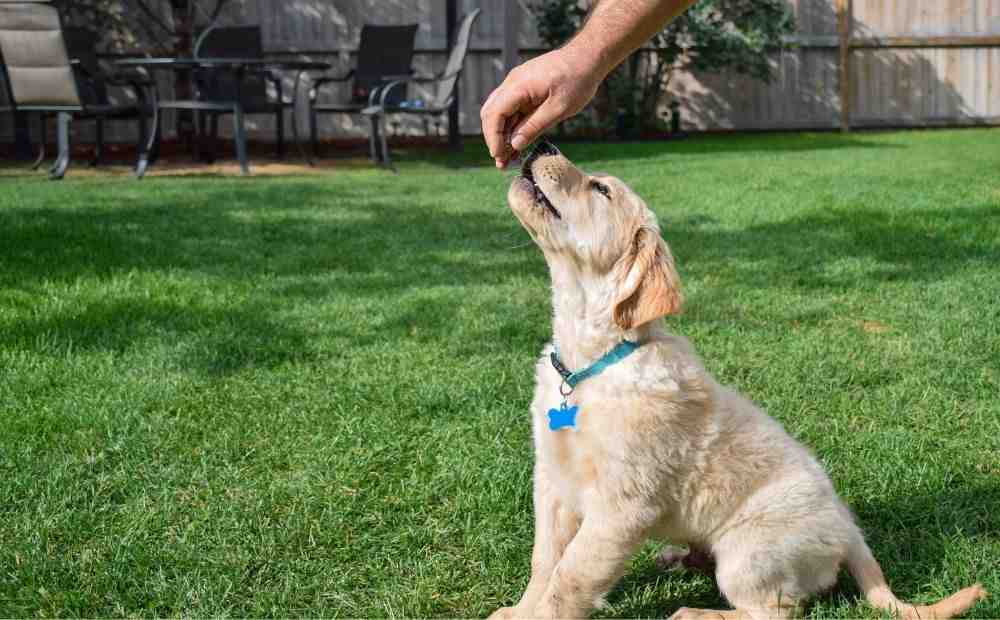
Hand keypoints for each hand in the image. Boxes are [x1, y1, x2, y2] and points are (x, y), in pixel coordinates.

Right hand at [480, 46, 603, 168]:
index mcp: (518, 86)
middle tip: (502, 162)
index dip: (493, 137)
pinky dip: (512, 126)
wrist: (588, 57)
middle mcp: (513, 83)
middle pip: (491, 113)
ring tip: (508, 158)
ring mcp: (518, 84)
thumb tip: (514, 144)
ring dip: (502, 135)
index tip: (499, 156)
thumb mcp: (559, 108)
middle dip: (494, 139)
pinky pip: (512, 109)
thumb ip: (535, 126)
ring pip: (500, 113)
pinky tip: (517, 144)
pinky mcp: (525, 88)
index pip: (494, 114)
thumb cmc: (577, 80)